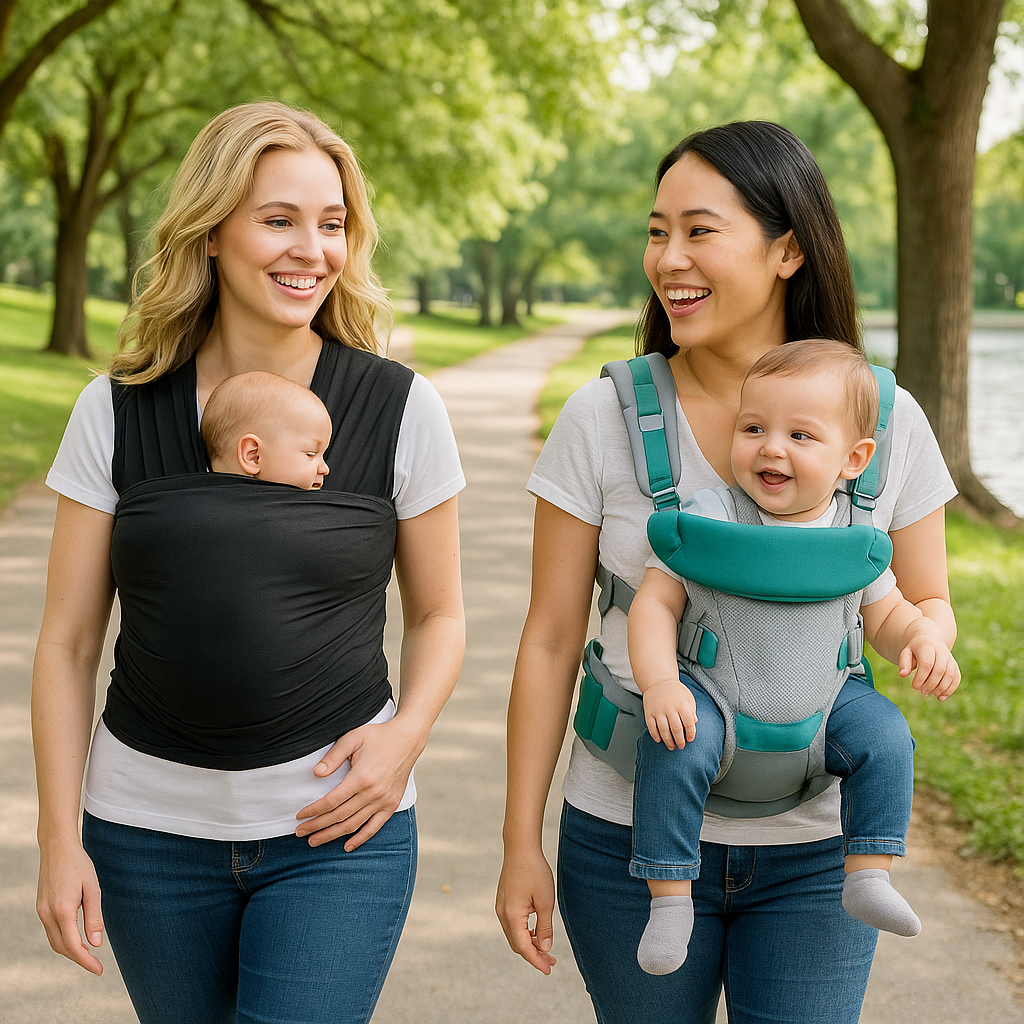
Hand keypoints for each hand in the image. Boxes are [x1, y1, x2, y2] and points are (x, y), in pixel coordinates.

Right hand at [36, 841, 104, 975]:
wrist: (57, 847)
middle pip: (61, 948)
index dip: (86, 961)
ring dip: (70, 950)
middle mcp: (47, 914)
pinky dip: (63, 938)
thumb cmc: (78, 864)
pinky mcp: (41, 907)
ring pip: (54, 941)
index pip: (73, 946)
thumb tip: (96, 944)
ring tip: (88, 953)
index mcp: (62, 910)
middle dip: (78, 958)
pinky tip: (76, 937)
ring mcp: (41, 911)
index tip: (99, 970)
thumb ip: (94, 918)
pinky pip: (51, 930)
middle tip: (96, 965)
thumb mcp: (93, 888)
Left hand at [295, 716, 425, 849]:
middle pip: (339, 816)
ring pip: (354, 825)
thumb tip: (316, 774)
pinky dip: (360, 838)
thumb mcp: (353, 738)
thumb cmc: (378, 736)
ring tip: (315, 841)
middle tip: (300, 832)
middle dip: (317, 826)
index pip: (331, 801)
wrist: (407, 739)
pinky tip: (347, 846)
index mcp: (361, 777)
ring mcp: (384, 801)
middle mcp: (373, 793)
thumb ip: (334, 756)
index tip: (300, 816)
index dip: (313, 811)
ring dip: (332, 835)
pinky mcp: (392, 804)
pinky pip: (374, 827)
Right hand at [495, 846, 557, 974]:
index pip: (524, 947)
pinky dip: (524, 932)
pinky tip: (536, 931)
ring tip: (546, 948)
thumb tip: (545, 948)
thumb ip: (545, 927)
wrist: (520, 847)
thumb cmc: (535, 871)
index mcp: (512, 916)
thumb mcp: (545, 901)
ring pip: (514, 934)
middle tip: (552, 961)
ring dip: (529, 943)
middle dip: (534, 954)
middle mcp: (502, 914)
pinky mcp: (503, 901)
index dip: (536, 961)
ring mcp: (501, 907)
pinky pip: (512, 924)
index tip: (549, 970)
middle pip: (517, 944)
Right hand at [643, 680, 697, 748]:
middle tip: (681, 746)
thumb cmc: (676, 691)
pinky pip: (651, 727)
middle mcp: (670, 708)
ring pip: (663, 730)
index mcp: (682, 704)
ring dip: (668, 741)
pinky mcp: (649, 712)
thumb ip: (692, 710)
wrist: (658, 681)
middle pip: (676, 728)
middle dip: (680, 740)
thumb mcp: (688, 697)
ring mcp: (658, 710)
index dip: (691, 733)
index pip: (688, 722)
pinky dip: (655, 735)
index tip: (690, 739)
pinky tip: (659, 740)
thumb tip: (694, 723)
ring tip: (671, 747)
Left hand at [899, 636, 960, 699]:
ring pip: (950, 675)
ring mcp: (950, 658)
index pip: (927, 663)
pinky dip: (950, 689)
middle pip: (940, 670)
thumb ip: (904, 663)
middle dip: (932, 684)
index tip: (914, 687)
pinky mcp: (955, 665)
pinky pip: (956, 678)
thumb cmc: (915, 650)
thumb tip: (902, 675)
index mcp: (927, 647)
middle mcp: (941, 651)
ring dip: (941, 688)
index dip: (921, 677)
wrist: (929, 641)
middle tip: (923, 693)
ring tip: (931, 695)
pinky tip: (941, 697)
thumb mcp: (906, 653)